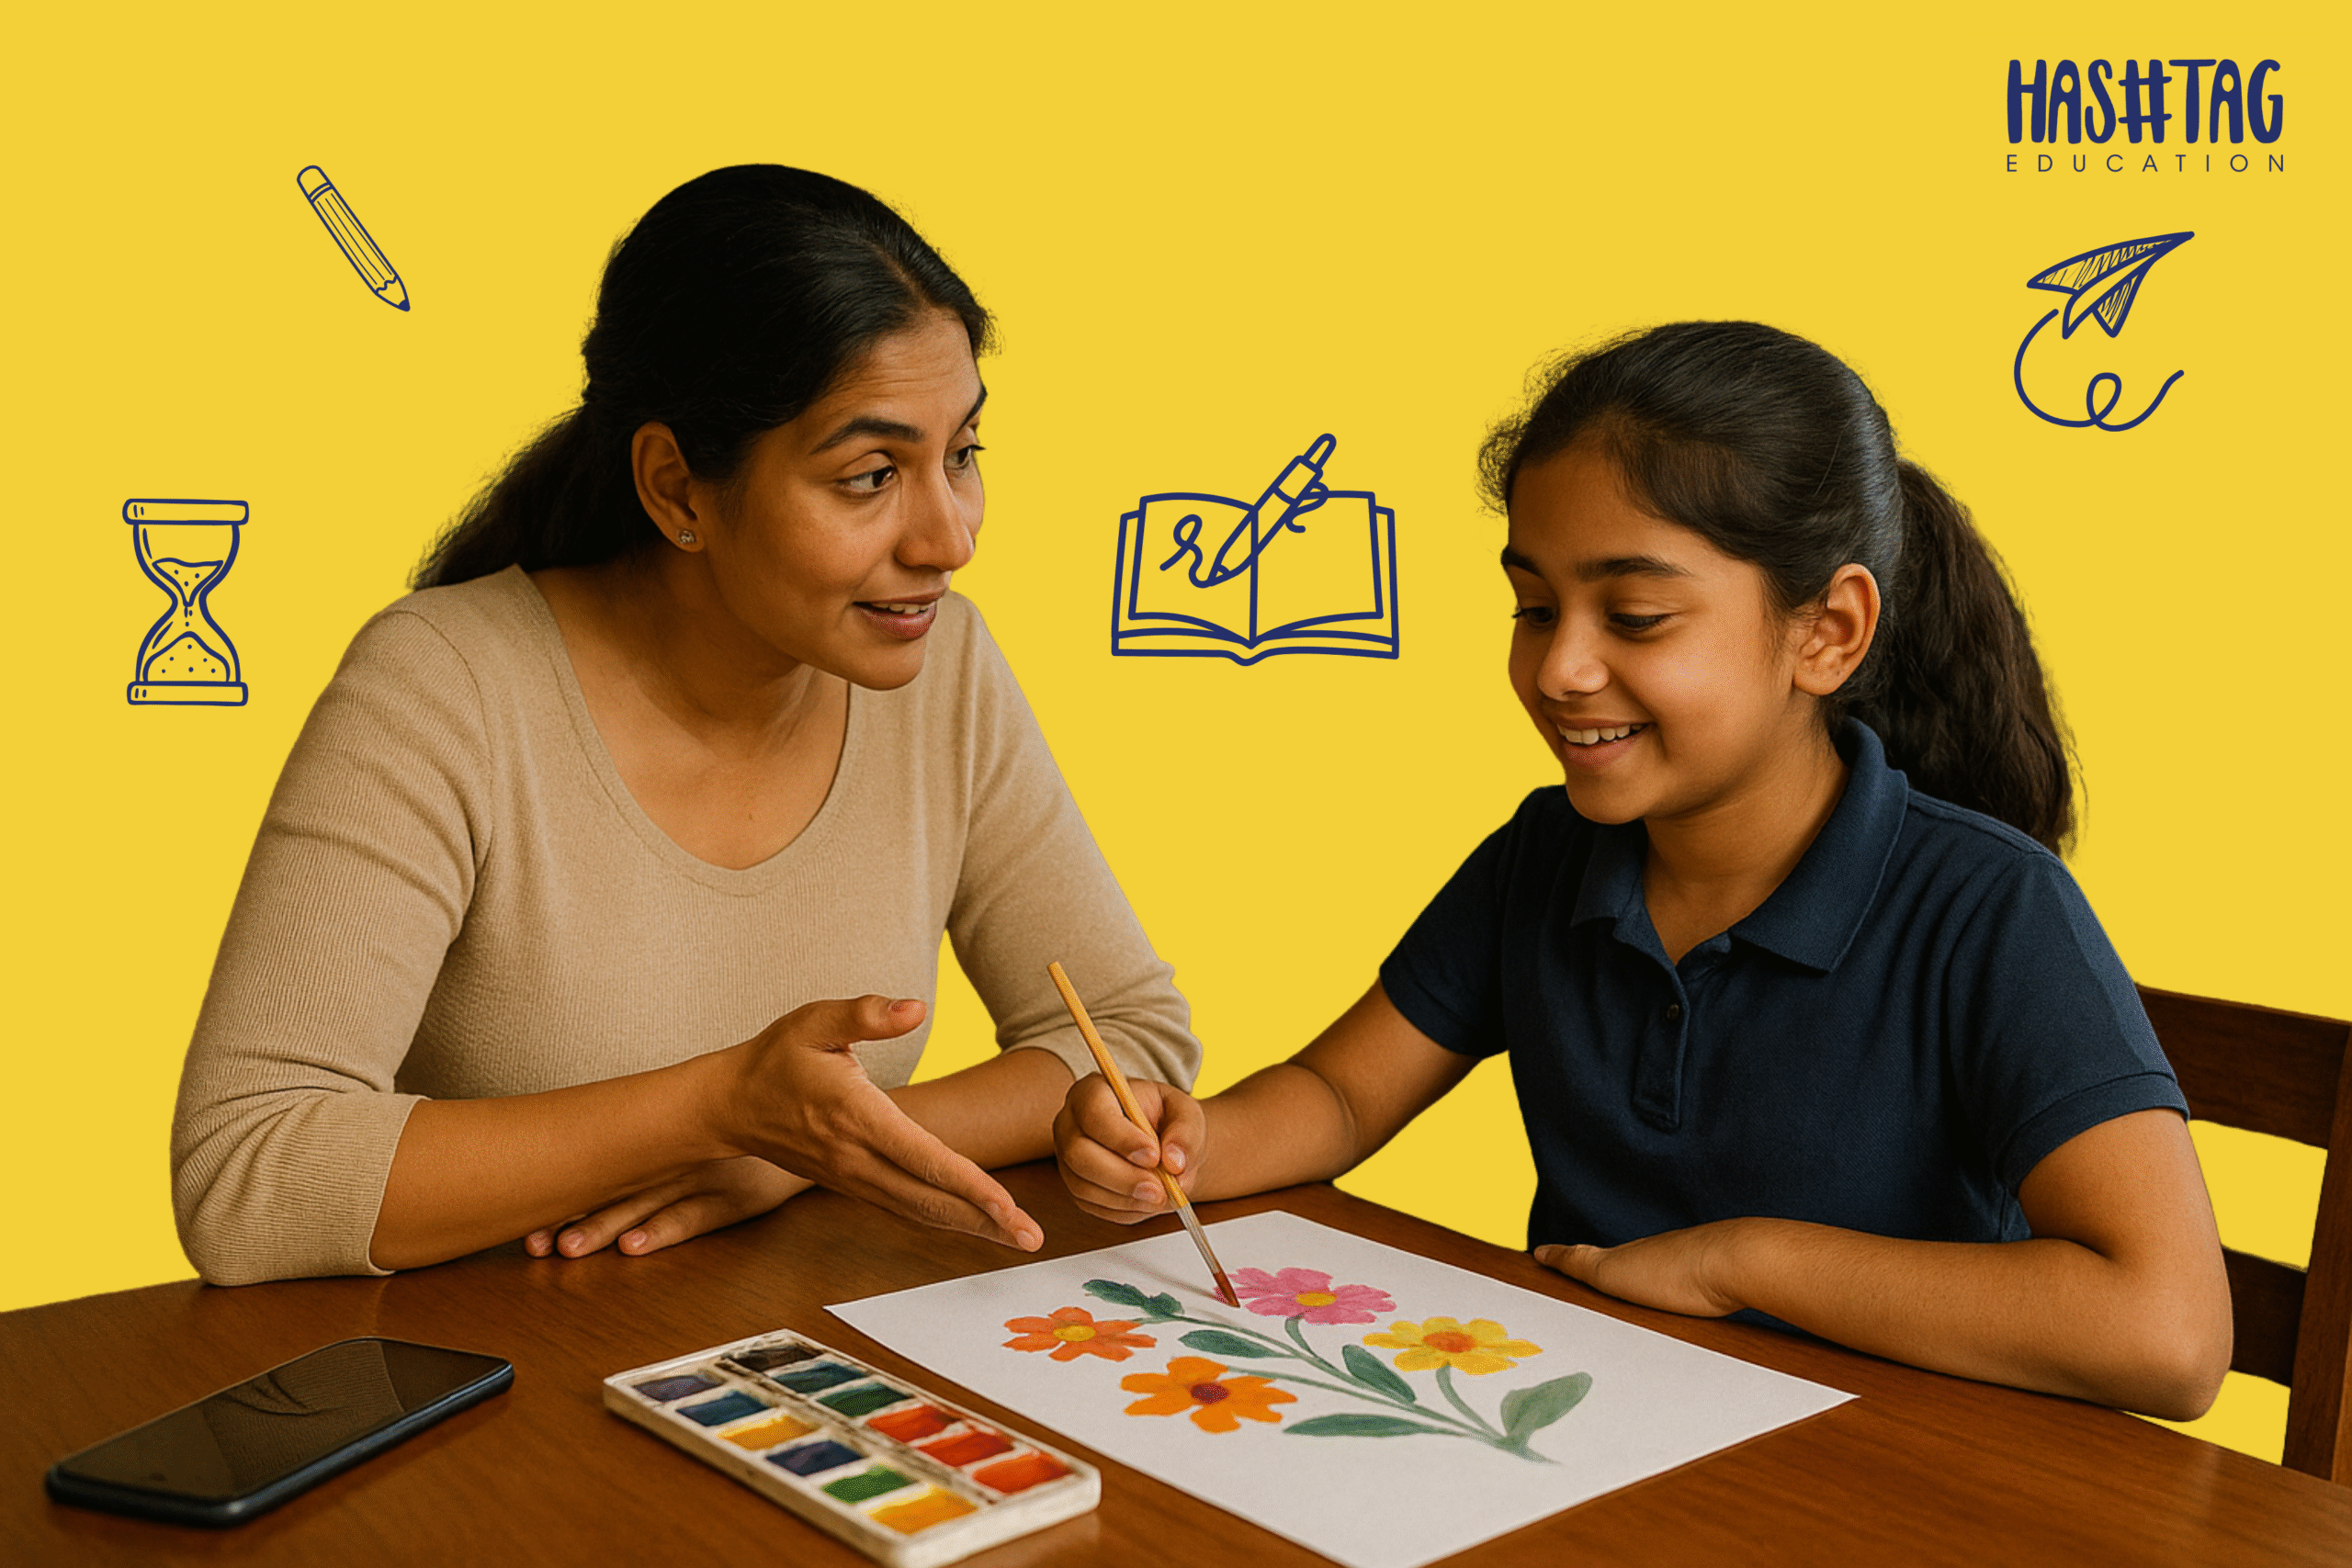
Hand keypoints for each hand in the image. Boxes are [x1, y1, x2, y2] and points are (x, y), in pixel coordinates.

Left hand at [525, 1157, 810, 1259]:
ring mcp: (710, 1178)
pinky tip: (634, 1245)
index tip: (527, 1216)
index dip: (568, 1193)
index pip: (609, 1168)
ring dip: (605, 1228)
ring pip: (647, 1206)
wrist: (821, 1124)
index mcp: (672, 1140)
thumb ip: (668, 1143)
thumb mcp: (709, 1129)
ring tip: (567, 1248)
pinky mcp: (740, 1198)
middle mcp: (683, 1157)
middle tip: (533, 1241)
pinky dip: (662, 1231)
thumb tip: (607, 1166)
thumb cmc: (759, 1130)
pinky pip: (695, 1217)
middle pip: (618, 1190)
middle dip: (574, 1216)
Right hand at [713, 995, 1041, 1250]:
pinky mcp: (852, 1184)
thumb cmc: (775, 1057)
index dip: (969, 1185)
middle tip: (1032, 1238)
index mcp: (856, 1117)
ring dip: (969, 1227)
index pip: (922, 1158)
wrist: (728, 1105)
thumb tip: (918, 1007)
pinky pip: (904, 1208)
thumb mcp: (815, 1021)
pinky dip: (942, 1220)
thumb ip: (866, 1014)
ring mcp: (853, 1178)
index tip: (1008, 1207)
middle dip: (984, 1221)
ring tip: (1016, 1238)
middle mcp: (857, 1158)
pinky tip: (973, 1224)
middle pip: (929, 1199)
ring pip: (919, 1211)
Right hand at [1053, 1072, 1205, 1223]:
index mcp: (1092, 1092)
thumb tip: (1175, 1162)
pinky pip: (1092, 1205)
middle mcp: (1071, 1124)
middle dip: (1122, 1176)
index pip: (1094, 1112)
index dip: (1121, 1138)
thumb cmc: (1167, 1119)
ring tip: (1161, 1196)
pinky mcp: (1076, 1187)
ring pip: (1083, 1185)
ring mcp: (1067, 1159)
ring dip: (1126, 1198)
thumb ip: (1185, 1132)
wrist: (1163, 1144)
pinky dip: (1124, 1209)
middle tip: (1159, 1188)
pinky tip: (1147, 1201)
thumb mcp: (1186, 1113)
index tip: (1154, 1156)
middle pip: (1079, 1154)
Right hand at [1533, 1219, 1755, 1317]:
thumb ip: (1578, 1263)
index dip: (1578, 1263)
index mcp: (1631, 1256)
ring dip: (1647, 1292)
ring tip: (1634, 1312)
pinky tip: (1681, 1313)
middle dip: (1611, 1279)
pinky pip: (1690, 1293)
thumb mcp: (1612, 1271)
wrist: (1738, 1264)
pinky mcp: (1718, 1285)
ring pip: (1662, 1281)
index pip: (1596, 1259)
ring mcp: (1690, 1268)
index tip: (1558, 1265)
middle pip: (1630, 1267)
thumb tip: (1541, 1250)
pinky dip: (1678, 1300)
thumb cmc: (1675, 1271)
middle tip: (1592, 1294)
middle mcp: (1659, 1256)